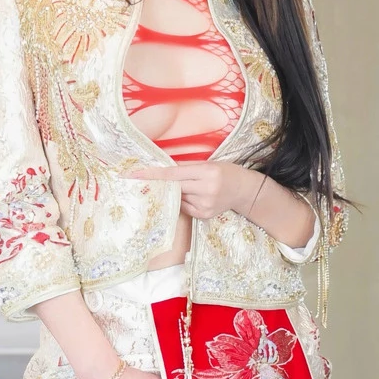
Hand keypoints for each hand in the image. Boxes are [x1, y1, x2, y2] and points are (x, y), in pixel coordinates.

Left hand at [121, 159, 255, 221]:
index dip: (153, 174)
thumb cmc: (224, 172)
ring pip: (178, 198)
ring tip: (191, 187)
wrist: (243, 190)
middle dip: (161, 184)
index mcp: (207, 172)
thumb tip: (162, 168)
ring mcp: (206, 205)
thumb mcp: (208, 163)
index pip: (173, 174)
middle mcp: (206, 190)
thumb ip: (185, 167)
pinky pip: (185, 208)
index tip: (134, 175)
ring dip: (176, 193)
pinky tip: (195, 196)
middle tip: (147, 180)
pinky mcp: (205, 215)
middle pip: (174, 188)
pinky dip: (184, 201)